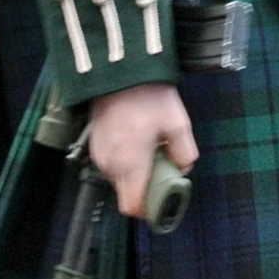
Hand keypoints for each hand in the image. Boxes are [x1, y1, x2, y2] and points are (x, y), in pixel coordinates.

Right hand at [86, 83, 197, 220]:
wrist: (118, 69)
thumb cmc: (147, 96)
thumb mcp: (177, 123)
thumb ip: (184, 153)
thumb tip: (183, 168)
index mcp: (130, 164)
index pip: (133, 206)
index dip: (149, 209)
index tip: (164, 199)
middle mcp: (110, 164)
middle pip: (127, 194)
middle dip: (145, 188)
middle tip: (162, 167)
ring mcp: (99, 153)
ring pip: (119, 178)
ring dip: (135, 172)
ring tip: (150, 148)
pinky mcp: (94, 142)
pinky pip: (111, 163)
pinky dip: (124, 160)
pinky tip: (136, 139)